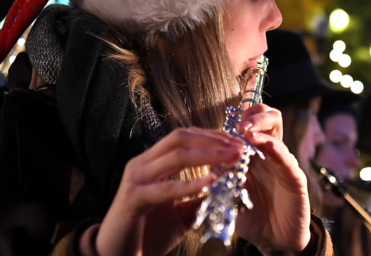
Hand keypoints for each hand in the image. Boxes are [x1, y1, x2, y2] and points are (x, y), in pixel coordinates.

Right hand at [94, 127, 242, 255]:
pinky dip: (189, 184)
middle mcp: (141, 163)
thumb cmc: (147, 233)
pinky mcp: (133, 198)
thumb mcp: (179, 213)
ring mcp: (136, 178)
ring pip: (175, 156)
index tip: (235, 142)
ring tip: (231, 159)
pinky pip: (165, 188)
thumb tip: (223, 189)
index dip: (211, 136)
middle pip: (180, 138)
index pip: (184, 137)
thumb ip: (197, 199)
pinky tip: (210, 182)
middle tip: (237, 148)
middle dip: (212, 140)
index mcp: (151, 162)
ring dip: (208, 155)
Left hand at [235, 104, 311, 254]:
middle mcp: (270, 152)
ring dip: (260, 126)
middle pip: (269, 117)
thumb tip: (201, 158)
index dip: (241, 115)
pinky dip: (276, 148)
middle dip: (254, 113)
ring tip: (246, 129)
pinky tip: (265, 144)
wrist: (273, 241)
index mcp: (254, 152)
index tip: (227, 120)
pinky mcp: (295, 178)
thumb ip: (220, 174)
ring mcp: (284, 162)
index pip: (252, 121)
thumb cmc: (251, 214)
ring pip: (277, 131)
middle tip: (239, 123)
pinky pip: (287, 159)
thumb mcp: (230, 191)